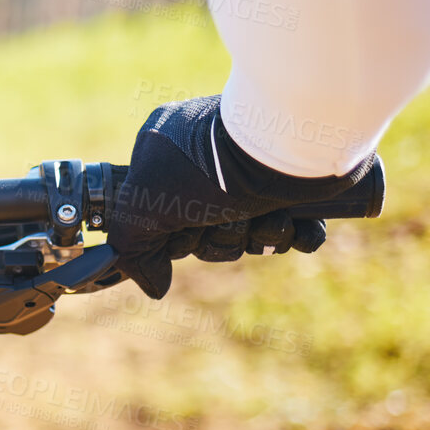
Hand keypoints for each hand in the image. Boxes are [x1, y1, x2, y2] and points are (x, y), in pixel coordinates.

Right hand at [106, 95, 378, 298]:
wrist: (284, 143)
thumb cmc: (208, 169)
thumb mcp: (142, 210)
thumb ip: (131, 250)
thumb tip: (155, 286)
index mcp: (166, 155)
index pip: (161, 217)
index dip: (176, 237)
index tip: (184, 228)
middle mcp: (209, 160)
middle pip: (209, 230)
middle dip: (222, 237)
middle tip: (223, 220)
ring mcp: (254, 170)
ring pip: (252, 230)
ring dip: (260, 234)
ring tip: (265, 215)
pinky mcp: (296, 181)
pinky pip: (297, 226)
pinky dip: (299, 233)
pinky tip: (294, 221)